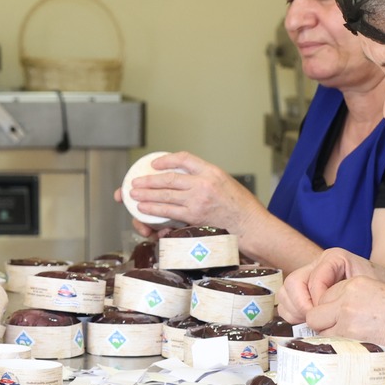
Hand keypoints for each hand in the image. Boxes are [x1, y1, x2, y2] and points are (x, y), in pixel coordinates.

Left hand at [119, 152, 261, 232]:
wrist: (251, 226)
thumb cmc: (241, 206)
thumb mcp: (226, 183)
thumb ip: (206, 178)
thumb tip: (187, 178)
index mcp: (212, 171)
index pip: (185, 158)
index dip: (167, 159)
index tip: (155, 163)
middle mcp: (204, 184)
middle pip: (169, 178)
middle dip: (149, 181)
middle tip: (135, 182)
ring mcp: (198, 201)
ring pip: (166, 196)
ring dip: (147, 195)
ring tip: (134, 195)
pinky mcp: (194, 217)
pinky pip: (169, 211)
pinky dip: (154, 210)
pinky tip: (144, 209)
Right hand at [277, 246, 371, 322]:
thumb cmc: (381, 288)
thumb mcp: (372, 288)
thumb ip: (352, 297)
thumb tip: (329, 315)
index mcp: (333, 258)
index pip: (314, 280)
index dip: (318, 302)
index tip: (331, 317)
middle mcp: (317, 264)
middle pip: (293, 283)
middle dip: (302, 306)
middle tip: (315, 322)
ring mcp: (307, 276)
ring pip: (285, 293)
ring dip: (294, 311)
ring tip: (312, 324)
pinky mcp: (303, 291)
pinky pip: (286, 302)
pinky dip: (292, 314)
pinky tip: (307, 323)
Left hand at [305, 278, 384, 361]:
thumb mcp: (377, 291)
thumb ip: (353, 299)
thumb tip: (335, 316)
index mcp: (354, 285)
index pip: (324, 297)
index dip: (329, 309)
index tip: (341, 317)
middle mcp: (347, 301)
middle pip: (315, 315)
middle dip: (322, 324)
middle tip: (338, 331)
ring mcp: (348, 322)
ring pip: (321, 333)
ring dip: (330, 338)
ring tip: (348, 341)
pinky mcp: (354, 340)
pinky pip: (333, 347)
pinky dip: (338, 350)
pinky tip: (352, 350)